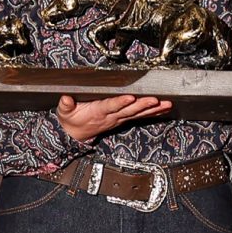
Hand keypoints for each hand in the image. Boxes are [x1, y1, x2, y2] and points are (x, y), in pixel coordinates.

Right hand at [54, 93, 170, 141]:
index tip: (130, 98)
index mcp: (97, 112)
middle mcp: (111, 116)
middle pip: (129, 110)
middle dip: (143, 105)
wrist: (75, 134)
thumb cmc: (72, 119)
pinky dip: (153, 113)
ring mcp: (118, 119)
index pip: (110, 106)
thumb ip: (66, 105)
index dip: (120, 103)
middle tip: (156, 100)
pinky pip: (140, 116)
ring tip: (166, 104)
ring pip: (138, 114)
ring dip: (153, 109)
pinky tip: (163, 109)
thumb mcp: (65, 112)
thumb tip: (66, 99)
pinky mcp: (123, 119)